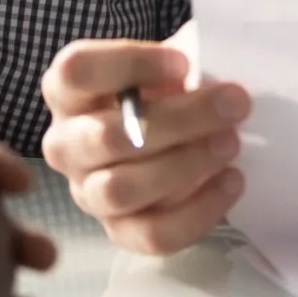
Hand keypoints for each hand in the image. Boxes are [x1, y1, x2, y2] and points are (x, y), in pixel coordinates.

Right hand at [41, 38, 248, 255]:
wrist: (163, 134)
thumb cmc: (160, 89)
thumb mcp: (165, 62)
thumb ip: (181, 61)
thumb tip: (216, 79)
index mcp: (66, 92)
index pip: (77, 71)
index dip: (131, 65)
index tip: (183, 62)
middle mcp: (65, 144)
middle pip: (105, 137)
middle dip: (179, 120)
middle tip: (233, 104)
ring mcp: (87, 193)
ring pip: (121, 190)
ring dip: (184, 166)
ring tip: (231, 143)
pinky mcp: (119, 231)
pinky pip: (153, 234)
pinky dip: (199, 211)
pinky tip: (232, 181)